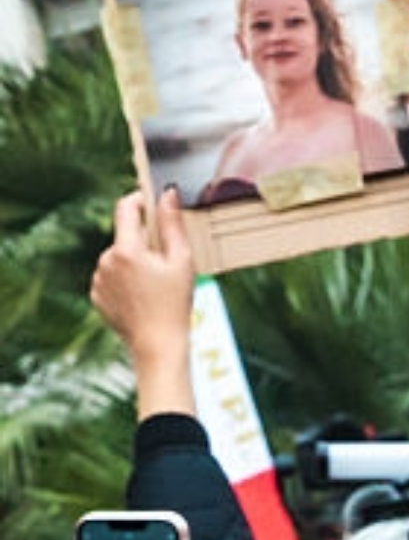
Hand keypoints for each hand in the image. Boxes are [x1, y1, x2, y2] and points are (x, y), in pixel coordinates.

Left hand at [91, 188, 195, 415]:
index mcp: (126, 250)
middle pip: (125, 236)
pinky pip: (111, 277)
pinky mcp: (96, 296)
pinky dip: (125, 280)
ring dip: (134, 262)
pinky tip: (142, 297)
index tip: (152, 203)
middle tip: (166, 262)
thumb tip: (168, 193)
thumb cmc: (175, 305)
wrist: (157, 346)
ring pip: (118, 257)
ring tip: (155, 286)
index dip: (140, 200)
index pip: (126, 207)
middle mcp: (106, 261)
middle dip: (144, 241)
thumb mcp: (181, 261)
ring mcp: (98, 279)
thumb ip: (172, 224)